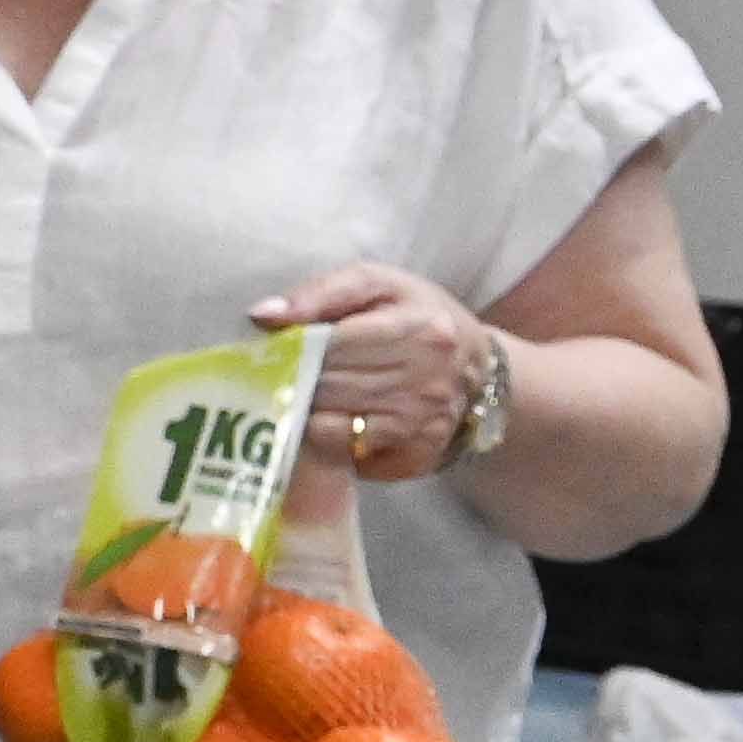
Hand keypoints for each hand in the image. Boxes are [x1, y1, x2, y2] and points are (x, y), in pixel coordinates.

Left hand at [252, 263, 497, 486]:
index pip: (333, 345)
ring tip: (302, 395)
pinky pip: (349, 457)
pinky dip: (330, 442)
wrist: (479, 368)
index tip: (275, 348)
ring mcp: (422, 425)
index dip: (295, 348)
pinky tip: (331, 422)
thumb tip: (263, 314)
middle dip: (296, 382)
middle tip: (279, 375)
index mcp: (419, 330)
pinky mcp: (415, 456)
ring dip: (307, 413)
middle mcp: (425, 382)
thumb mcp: (379, 285)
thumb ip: (322, 293)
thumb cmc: (419, 317)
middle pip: (329, 388)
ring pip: (331, 427)